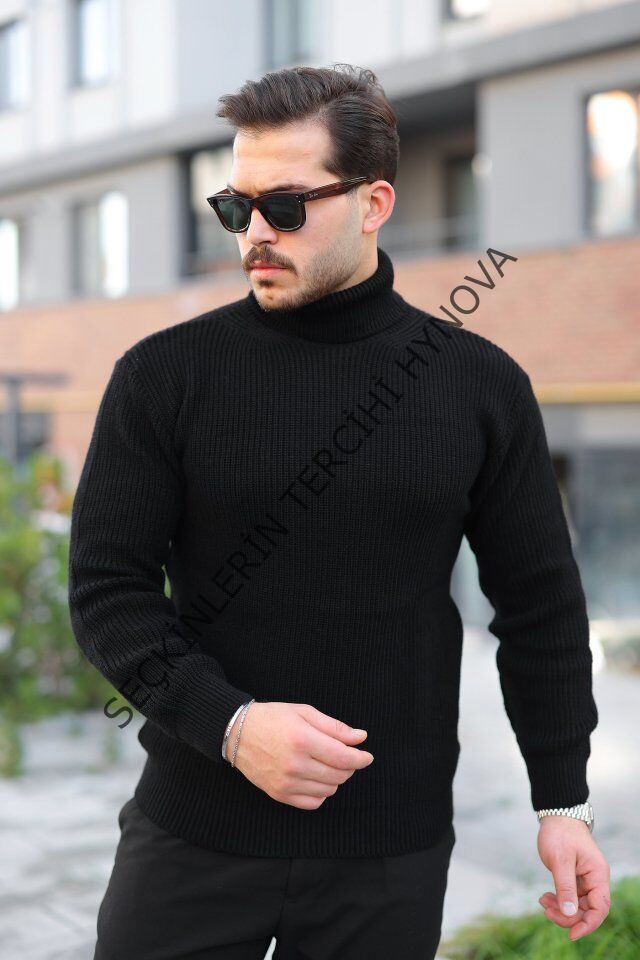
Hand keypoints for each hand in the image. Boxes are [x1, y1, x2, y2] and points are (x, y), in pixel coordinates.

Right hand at [227, 701, 373, 809]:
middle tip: (344, 755)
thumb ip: (334, 727)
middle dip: (349, 766)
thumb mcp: (304, 712)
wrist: (238, 733)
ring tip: (326, 764)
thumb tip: (361, 737)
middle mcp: (295, 764)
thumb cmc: (273, 718)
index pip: (343, 757)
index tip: (367, 756)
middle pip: (339, 775)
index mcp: (302, 739)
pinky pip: (313, 803)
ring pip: (329, 790)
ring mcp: (286, 782)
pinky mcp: (279, 794)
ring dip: (335, 779)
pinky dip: (321, 793)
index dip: (360, 758)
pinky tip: (316, 778)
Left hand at [537, 815, 610, 940]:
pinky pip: (569, 898)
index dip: (588, 924)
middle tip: (546, 911)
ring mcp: (585, 880)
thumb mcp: (560, 860)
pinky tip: (544, 898)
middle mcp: (595, 880)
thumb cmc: (560, 834)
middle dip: (568, 916)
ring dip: (560, 909)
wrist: (556, 816)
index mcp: (598, 875)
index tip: (571, 934)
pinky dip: (558, 901)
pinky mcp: (574, 879)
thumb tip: (569, 913)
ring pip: (577, 906)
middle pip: (588, 910)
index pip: (600, 908)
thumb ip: (565, 886)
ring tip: (542, 902)